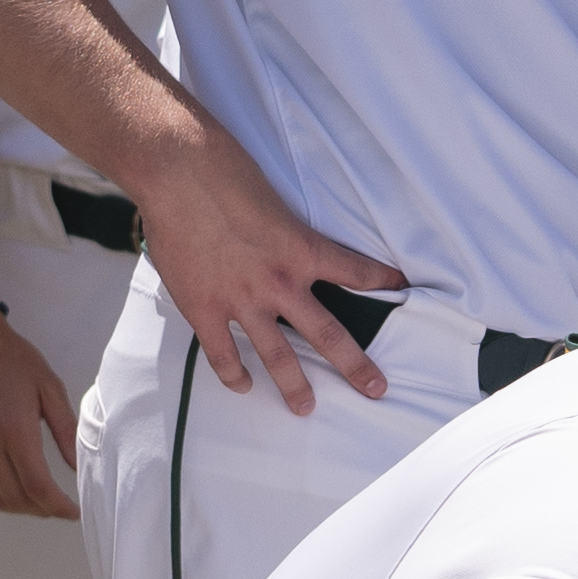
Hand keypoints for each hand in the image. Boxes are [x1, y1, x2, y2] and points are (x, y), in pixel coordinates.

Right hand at [0, 314, 80, 519]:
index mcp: (13, 429)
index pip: (37, 487)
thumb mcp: (49, 387)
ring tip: (35, 501)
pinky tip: (5, 494)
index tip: (73, 511)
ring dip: (17, 508)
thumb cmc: (12, 359)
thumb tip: (78, 468)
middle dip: (41, 509)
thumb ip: (66, 430)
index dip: (58, 507)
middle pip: (15, 498)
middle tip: (57, 506)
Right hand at [137, 151, 404, 420]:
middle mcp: (279, 282)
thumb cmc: (223, 170)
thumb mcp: (269, 196)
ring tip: (306, 408)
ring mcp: (241, 300)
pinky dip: (234, 375)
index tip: (400, 288)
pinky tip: (243, 386)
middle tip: (376, 388)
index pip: (355, 270)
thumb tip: (274, 241)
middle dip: (355, 365)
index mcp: (301, 249)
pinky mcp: (204, 309)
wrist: (177, 171)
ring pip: (277, 356)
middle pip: (327, 334)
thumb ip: (278, 229)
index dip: (381, 281)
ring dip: (295, 386)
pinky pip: (223, 355)